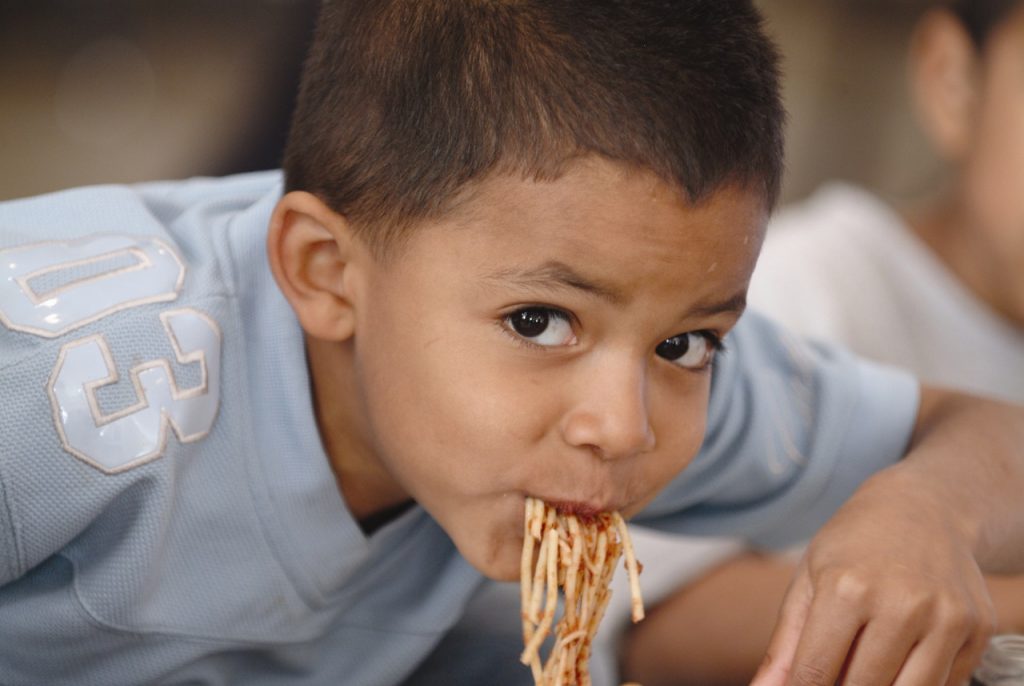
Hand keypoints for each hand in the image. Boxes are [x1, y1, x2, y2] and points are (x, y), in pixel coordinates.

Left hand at [751, 464, 995, 685]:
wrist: (926, 508)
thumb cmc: (855, 546)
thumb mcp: (809, 579)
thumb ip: (786, 643)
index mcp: (846, 589)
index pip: (815, 673)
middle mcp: (900, 604)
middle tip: (836, 670)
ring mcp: (945, 618)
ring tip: (866, 667)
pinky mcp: (977, 629)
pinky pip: (946, 685)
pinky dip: (919, 682)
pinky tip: (905, 655)